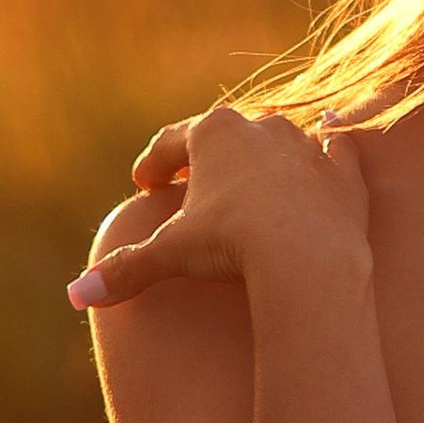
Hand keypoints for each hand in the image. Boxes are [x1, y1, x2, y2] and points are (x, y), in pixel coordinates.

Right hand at [67, 106, 368, 310]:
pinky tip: (327, 151)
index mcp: (213, 134)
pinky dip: (330, 154)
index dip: (154, 164)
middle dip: (206, 156)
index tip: (144, 182)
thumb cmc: (231, 245)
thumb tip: (77, 295)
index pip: (172, 145)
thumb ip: (126, 270)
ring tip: (254, 173)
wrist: (309, 256)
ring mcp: (307, 147)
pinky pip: (337, 153)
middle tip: (192, 177)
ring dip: (265, 153)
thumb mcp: (171, 255)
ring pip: (280, 139)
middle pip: (224, 136)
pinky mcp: (345, 174)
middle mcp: (262, 127)